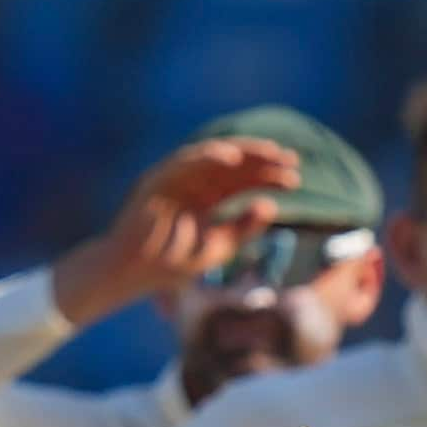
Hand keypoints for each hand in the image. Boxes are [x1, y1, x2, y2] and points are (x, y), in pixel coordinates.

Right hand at [45, 137, 301, 325]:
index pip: (242, 180)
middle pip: (232, 165)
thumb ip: (243, 229)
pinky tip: (232, 158)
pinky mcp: (157, 179)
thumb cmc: (171, 264)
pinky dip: (207, 156)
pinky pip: (185, 161)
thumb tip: (270, 206)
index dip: (268, 176)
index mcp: (206, 197)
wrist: (131, 274)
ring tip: (269, 154)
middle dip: (262, 160)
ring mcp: (174, 179)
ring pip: (212, 157)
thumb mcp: (218, 247)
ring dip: (242, 153)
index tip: (295, 178)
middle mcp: (192, 183)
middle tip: (291, 160)